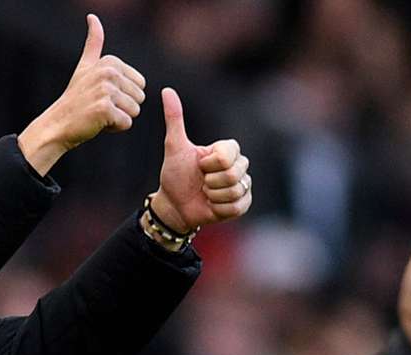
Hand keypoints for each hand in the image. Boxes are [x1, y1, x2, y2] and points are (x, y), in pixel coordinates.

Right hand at [18, 14, 145, 175]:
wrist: (58, 123)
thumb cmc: (76, 98)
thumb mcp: (85, 66)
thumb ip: (94, 42)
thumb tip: (92, 16)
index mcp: (110, 61)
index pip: (141, 85)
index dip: (125, 95)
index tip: (103, 95)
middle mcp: (109, 72)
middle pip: (140, 98)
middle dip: (123, 107)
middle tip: (100, 106)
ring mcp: (106, 90)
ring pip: (134, 111)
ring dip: (119, 118)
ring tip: (98, 113)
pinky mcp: (105, 108)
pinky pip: (126, 123)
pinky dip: (114, 128)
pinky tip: (97, 123)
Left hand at [150, 88, 251, 233]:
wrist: (174, 205)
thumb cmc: (175, 175)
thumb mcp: (174, 147)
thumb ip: (174, 119)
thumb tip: (166, 90)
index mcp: (226, 150)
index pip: (229, 154)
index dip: (211, 164)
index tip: (199, 166)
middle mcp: (238, 165)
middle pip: (234, 173)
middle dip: (211, 181)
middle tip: (202, 182)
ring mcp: (242, 185)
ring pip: (236, 190)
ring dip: (214, 196)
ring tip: (206, 194)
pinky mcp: (243, 204)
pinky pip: (237, 206)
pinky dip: (219, 208)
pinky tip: (211, 205)